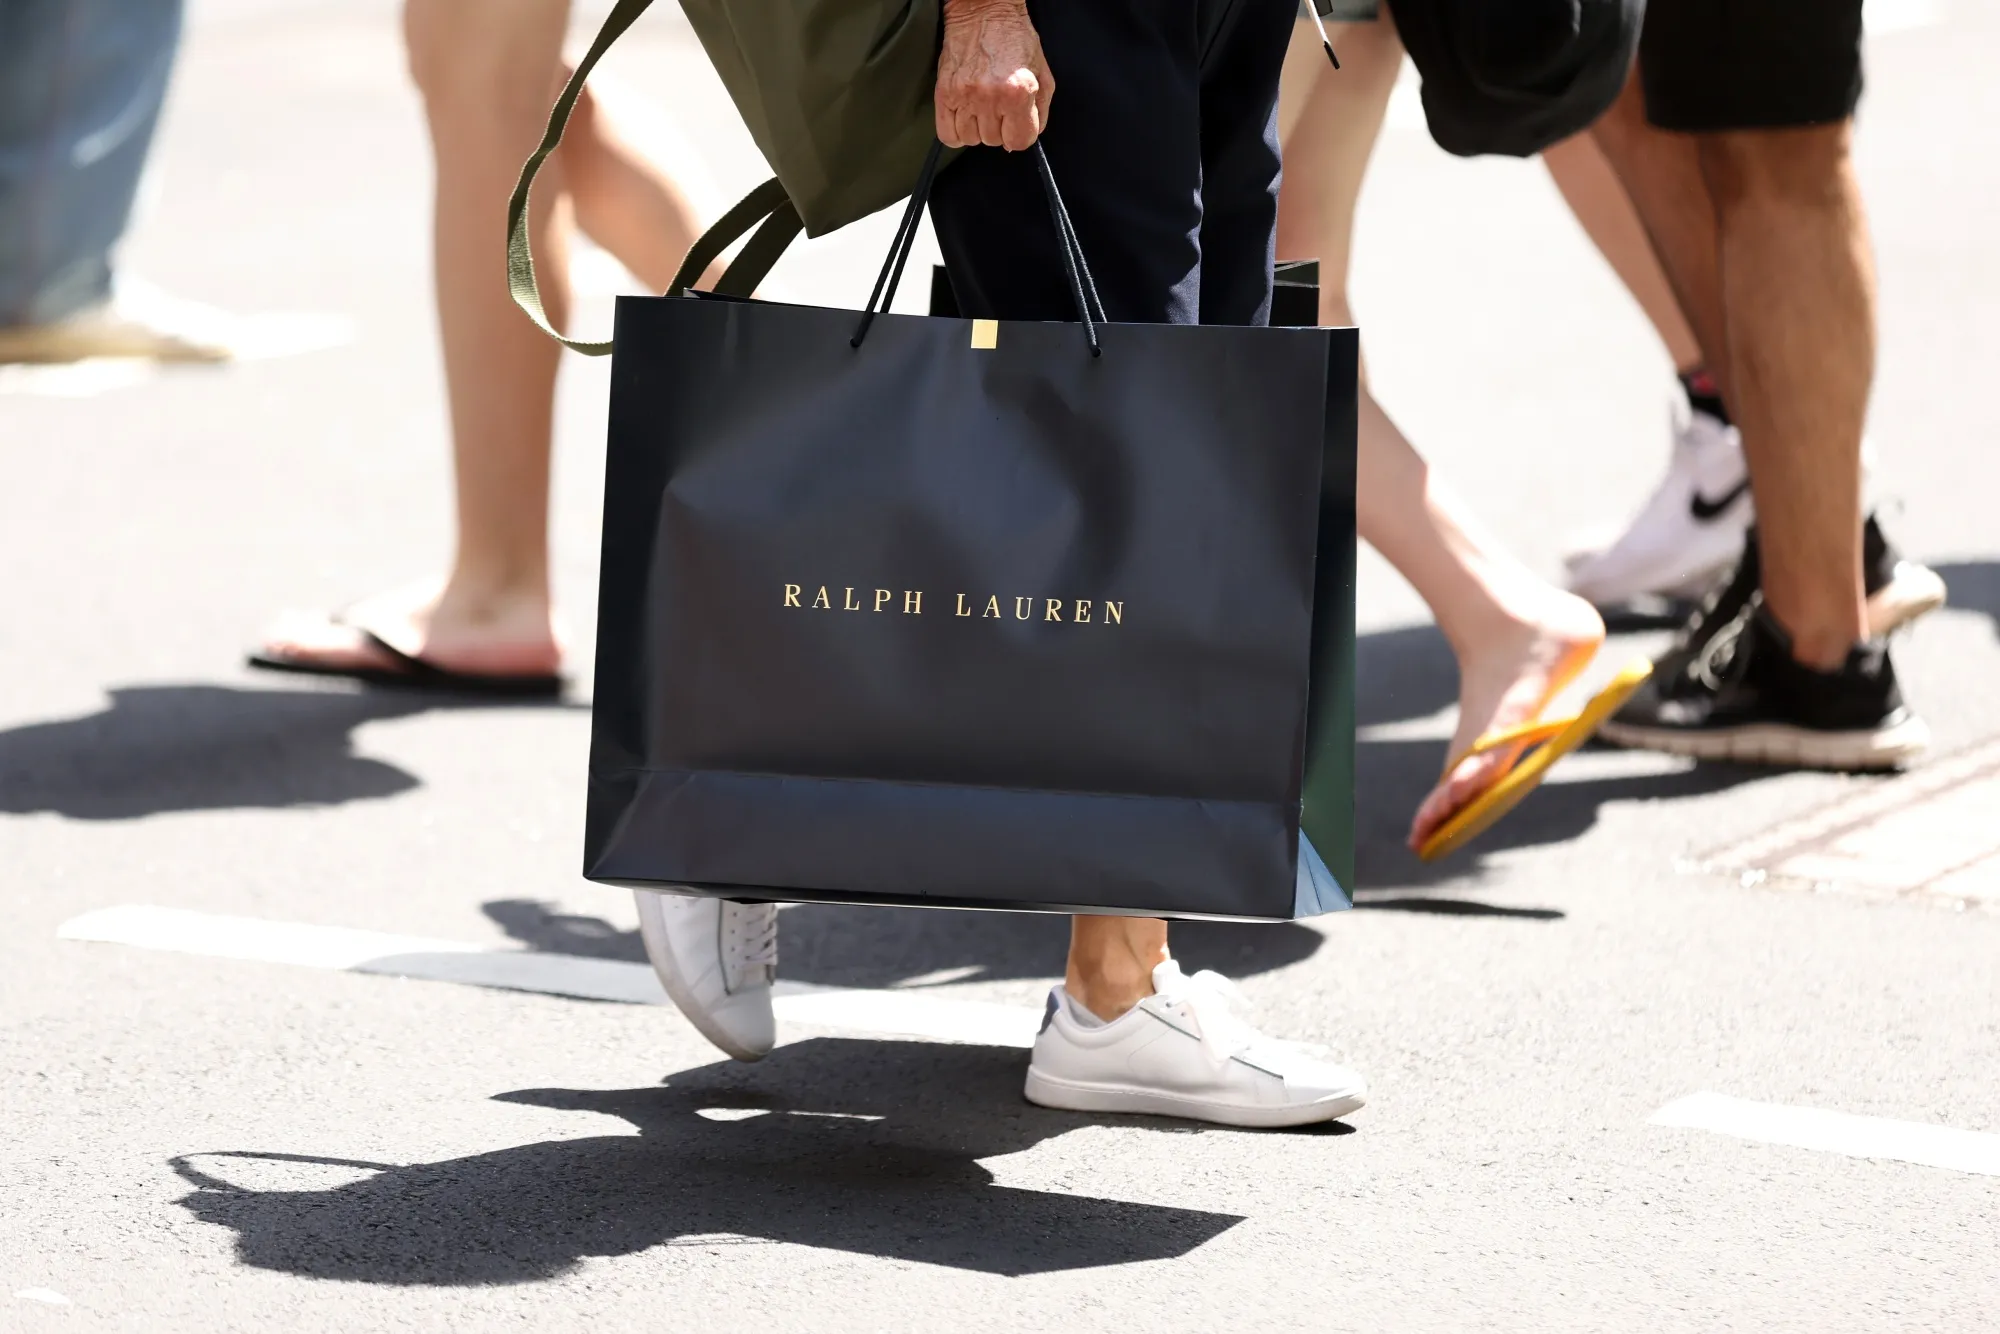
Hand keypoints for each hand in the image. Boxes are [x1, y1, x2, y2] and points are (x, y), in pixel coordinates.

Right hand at [935, 0, 1052, 151]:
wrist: (983, 12)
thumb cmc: (1014, 38)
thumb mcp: (1041, 73)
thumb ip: (1039, 111)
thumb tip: (1027, 137)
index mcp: (1019, 91)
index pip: (1020, 141)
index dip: (1020, 134)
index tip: (1017, 124)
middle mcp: (991, 95)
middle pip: (994, 141)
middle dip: (999, 128)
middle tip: (998, 106)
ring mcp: (965, 95)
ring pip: (971, 140)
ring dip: (977, 129)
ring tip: (981, 107)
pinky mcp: (944, 93)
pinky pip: (947, 134)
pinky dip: (956, 132)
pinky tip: (964, 116)